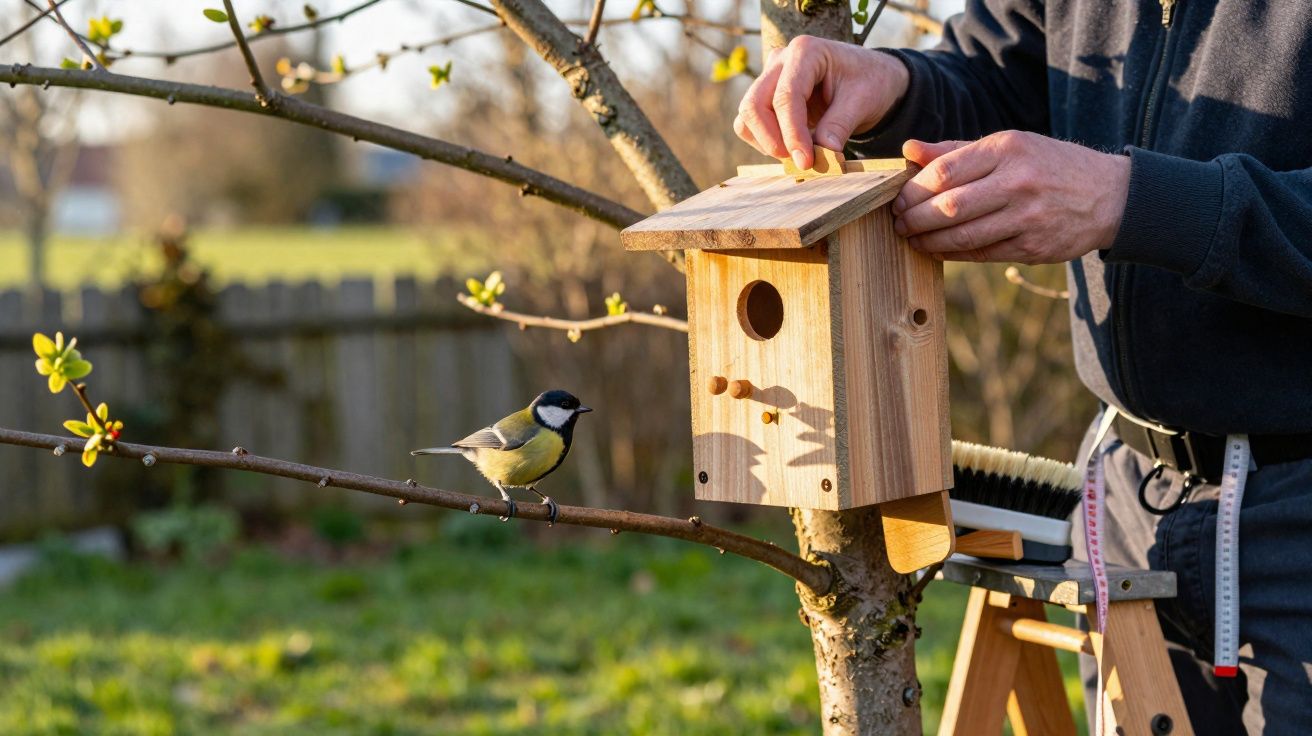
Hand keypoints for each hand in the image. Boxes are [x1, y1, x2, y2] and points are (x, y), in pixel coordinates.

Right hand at [733, 35, 908, 169]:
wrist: (869, 78)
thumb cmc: (869, 82)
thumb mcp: (863, 101)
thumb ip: (840, 126)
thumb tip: (823, 155)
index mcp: (805, 51)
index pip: (786, 96)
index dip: (792, 134)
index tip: (806, 162)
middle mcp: (780, 60)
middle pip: (755, 104)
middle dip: (772, 140)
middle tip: (799, 163)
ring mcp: (769, 77)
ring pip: (747, 116)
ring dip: (766, 142)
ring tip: (799, 155)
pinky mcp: (764, 96)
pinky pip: (749, 124)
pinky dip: (765, 142)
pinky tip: (791, 148)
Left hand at [892, 131, 1130, 263]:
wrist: (1110, 195)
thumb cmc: (1048, 165)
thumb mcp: (1009, 145)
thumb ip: (956, 150)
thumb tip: (909, 150)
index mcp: (1008, 149)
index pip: (945, 171)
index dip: (913, 190)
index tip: (898, 198)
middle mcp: (1018, 181)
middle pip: (949, 206)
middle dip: (914, 218)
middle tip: (898, 222)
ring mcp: (1028, 217)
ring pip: (963, 235)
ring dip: (928, 240)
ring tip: (912, 238)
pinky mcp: (1034, 247)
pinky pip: (982, 254)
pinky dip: (953, 253)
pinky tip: (937, 249)